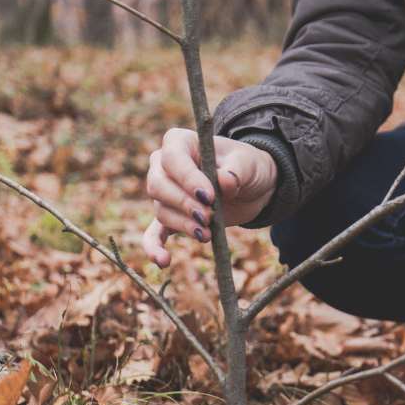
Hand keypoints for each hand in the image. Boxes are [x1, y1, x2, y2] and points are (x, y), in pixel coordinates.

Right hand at [141, 128, 277, 267]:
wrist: (250, 187)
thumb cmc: (246, 167)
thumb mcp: (248, 163)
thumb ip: (237, 169)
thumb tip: (226, 181)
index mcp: (180, 143)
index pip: (172, 158)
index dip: (187, 178)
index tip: (208, 196)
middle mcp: (164, 166)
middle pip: (157, 186)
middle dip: (183, 205)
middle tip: (209, 217)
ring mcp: (164, 193)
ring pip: (161, 210)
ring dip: (183, 225)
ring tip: (207, 234)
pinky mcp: (171, 218)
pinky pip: (154, 233)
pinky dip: (155, 247)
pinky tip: (163, 262)